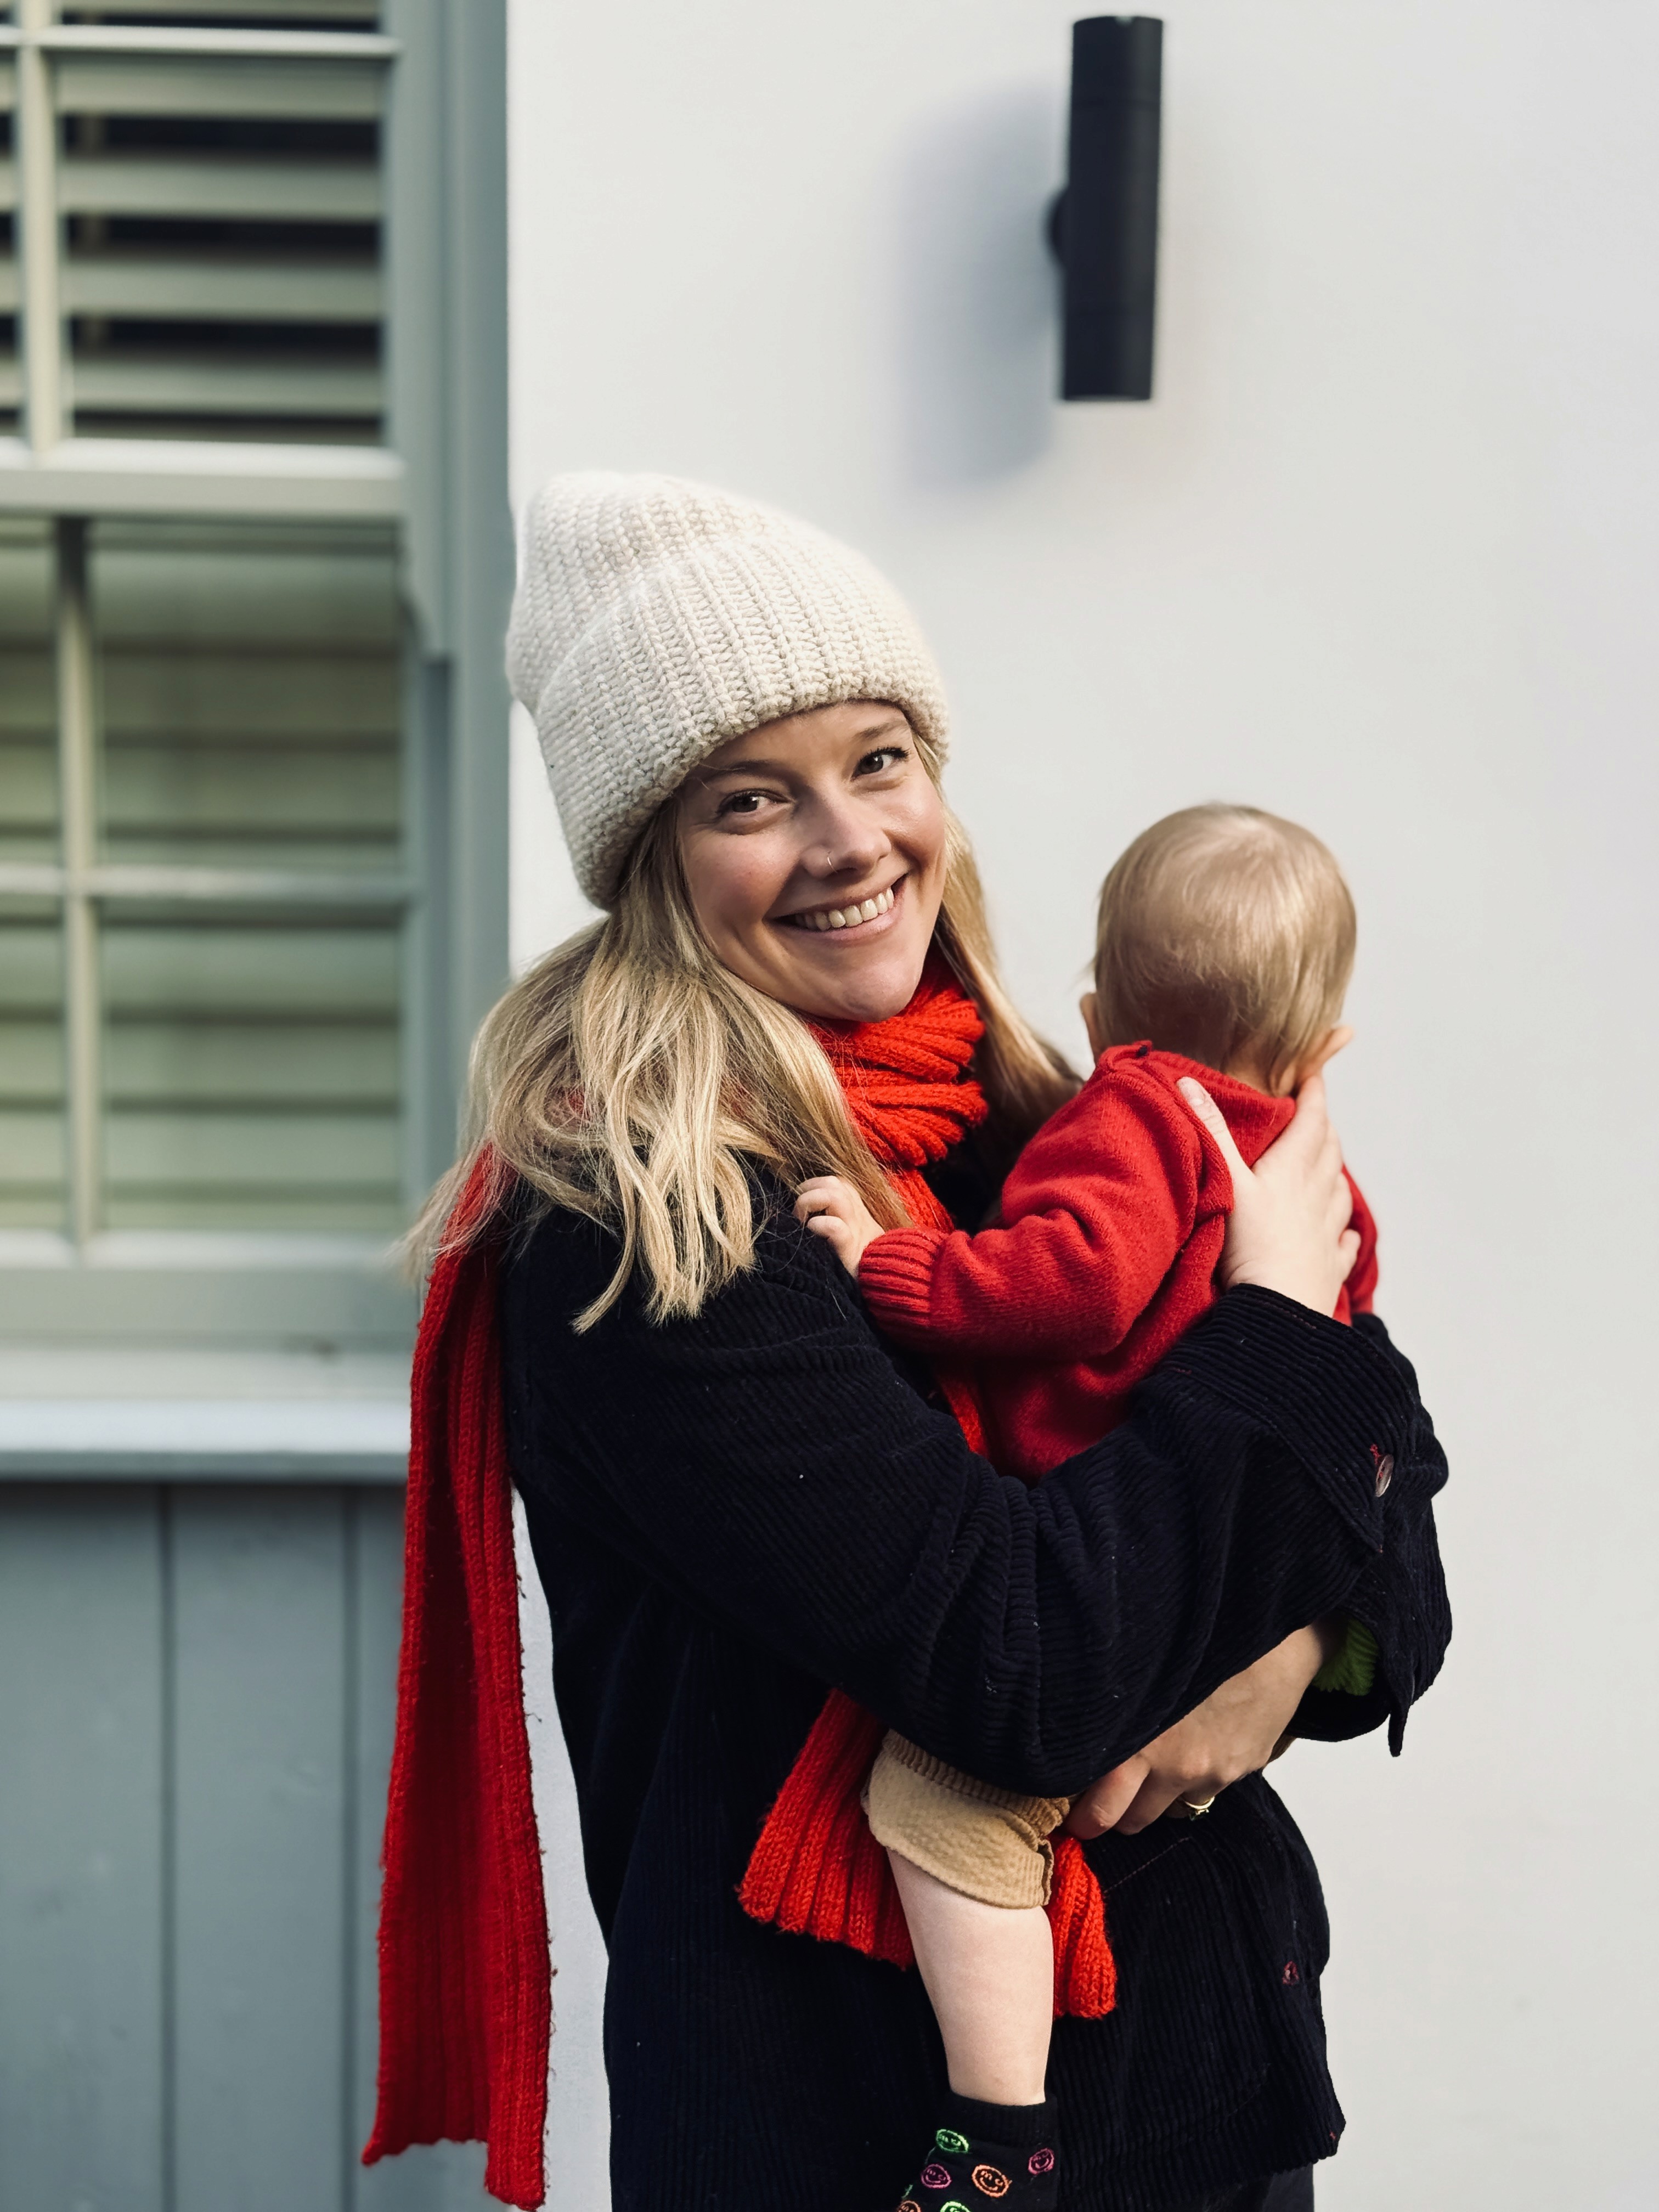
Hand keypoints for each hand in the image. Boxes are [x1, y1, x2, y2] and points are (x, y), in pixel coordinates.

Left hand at [794, 1175, 884, 1275]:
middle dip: (811, 1187)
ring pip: (835, 1195)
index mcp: (860, 1216)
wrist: (889, 1291)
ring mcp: (856, 1233)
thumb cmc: (862, 1273)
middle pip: (836, 1183)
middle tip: (799, 1209)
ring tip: (802, 1219)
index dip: (820, 1184)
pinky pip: (835, 1227)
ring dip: (810, 1200)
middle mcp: (859, 1219)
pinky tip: (812, 1233)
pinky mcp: (850, 1251)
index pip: (842, 1185)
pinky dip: (818, 1225)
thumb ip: (839, 1226)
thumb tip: (807, 1218)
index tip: (805, 1198)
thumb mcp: (854, 1244)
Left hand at [1062, 1623, 1334, 1837]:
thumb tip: (1077, 1735)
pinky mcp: (1245, 1766)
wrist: (1272, 1630)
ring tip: (1153, 1759)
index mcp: (1145, 1746)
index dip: (1084, 1817)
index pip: (1103, 1809)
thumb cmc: (1197, 1636)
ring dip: (1159, 1793)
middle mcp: (1180, 1769)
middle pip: (1134, 1820)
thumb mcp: (1139, 1669)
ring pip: (1174, 1807)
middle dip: (1115, 1813)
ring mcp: (1217, 1772)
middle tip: (1101, 1797)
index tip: (1072, 1816)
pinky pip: (1208, 1786)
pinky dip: (1195, 1775)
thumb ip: (1112, 1713)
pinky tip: (1195, 1739)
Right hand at [1178, 1069, 1358, 1314]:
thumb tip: (1189, 1083)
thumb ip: (1210, 1131)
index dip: (1314, 1093)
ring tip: (1330, 1166)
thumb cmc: (1249, 1246)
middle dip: (1325, 1128)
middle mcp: (1318, 1196)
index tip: (1315, 1073)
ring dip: (1336, 1172)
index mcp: (1294, 1169)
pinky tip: (1345, 1233)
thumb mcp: (1225, 1181)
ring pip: (1341, 1192)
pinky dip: (1346, 1231)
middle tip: (1318, 1115)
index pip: (1312, 1120)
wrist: (1277, 1310)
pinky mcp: (1330, 1267)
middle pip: (1330, 1152)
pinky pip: (1345, 1242)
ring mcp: (1327, 1233)